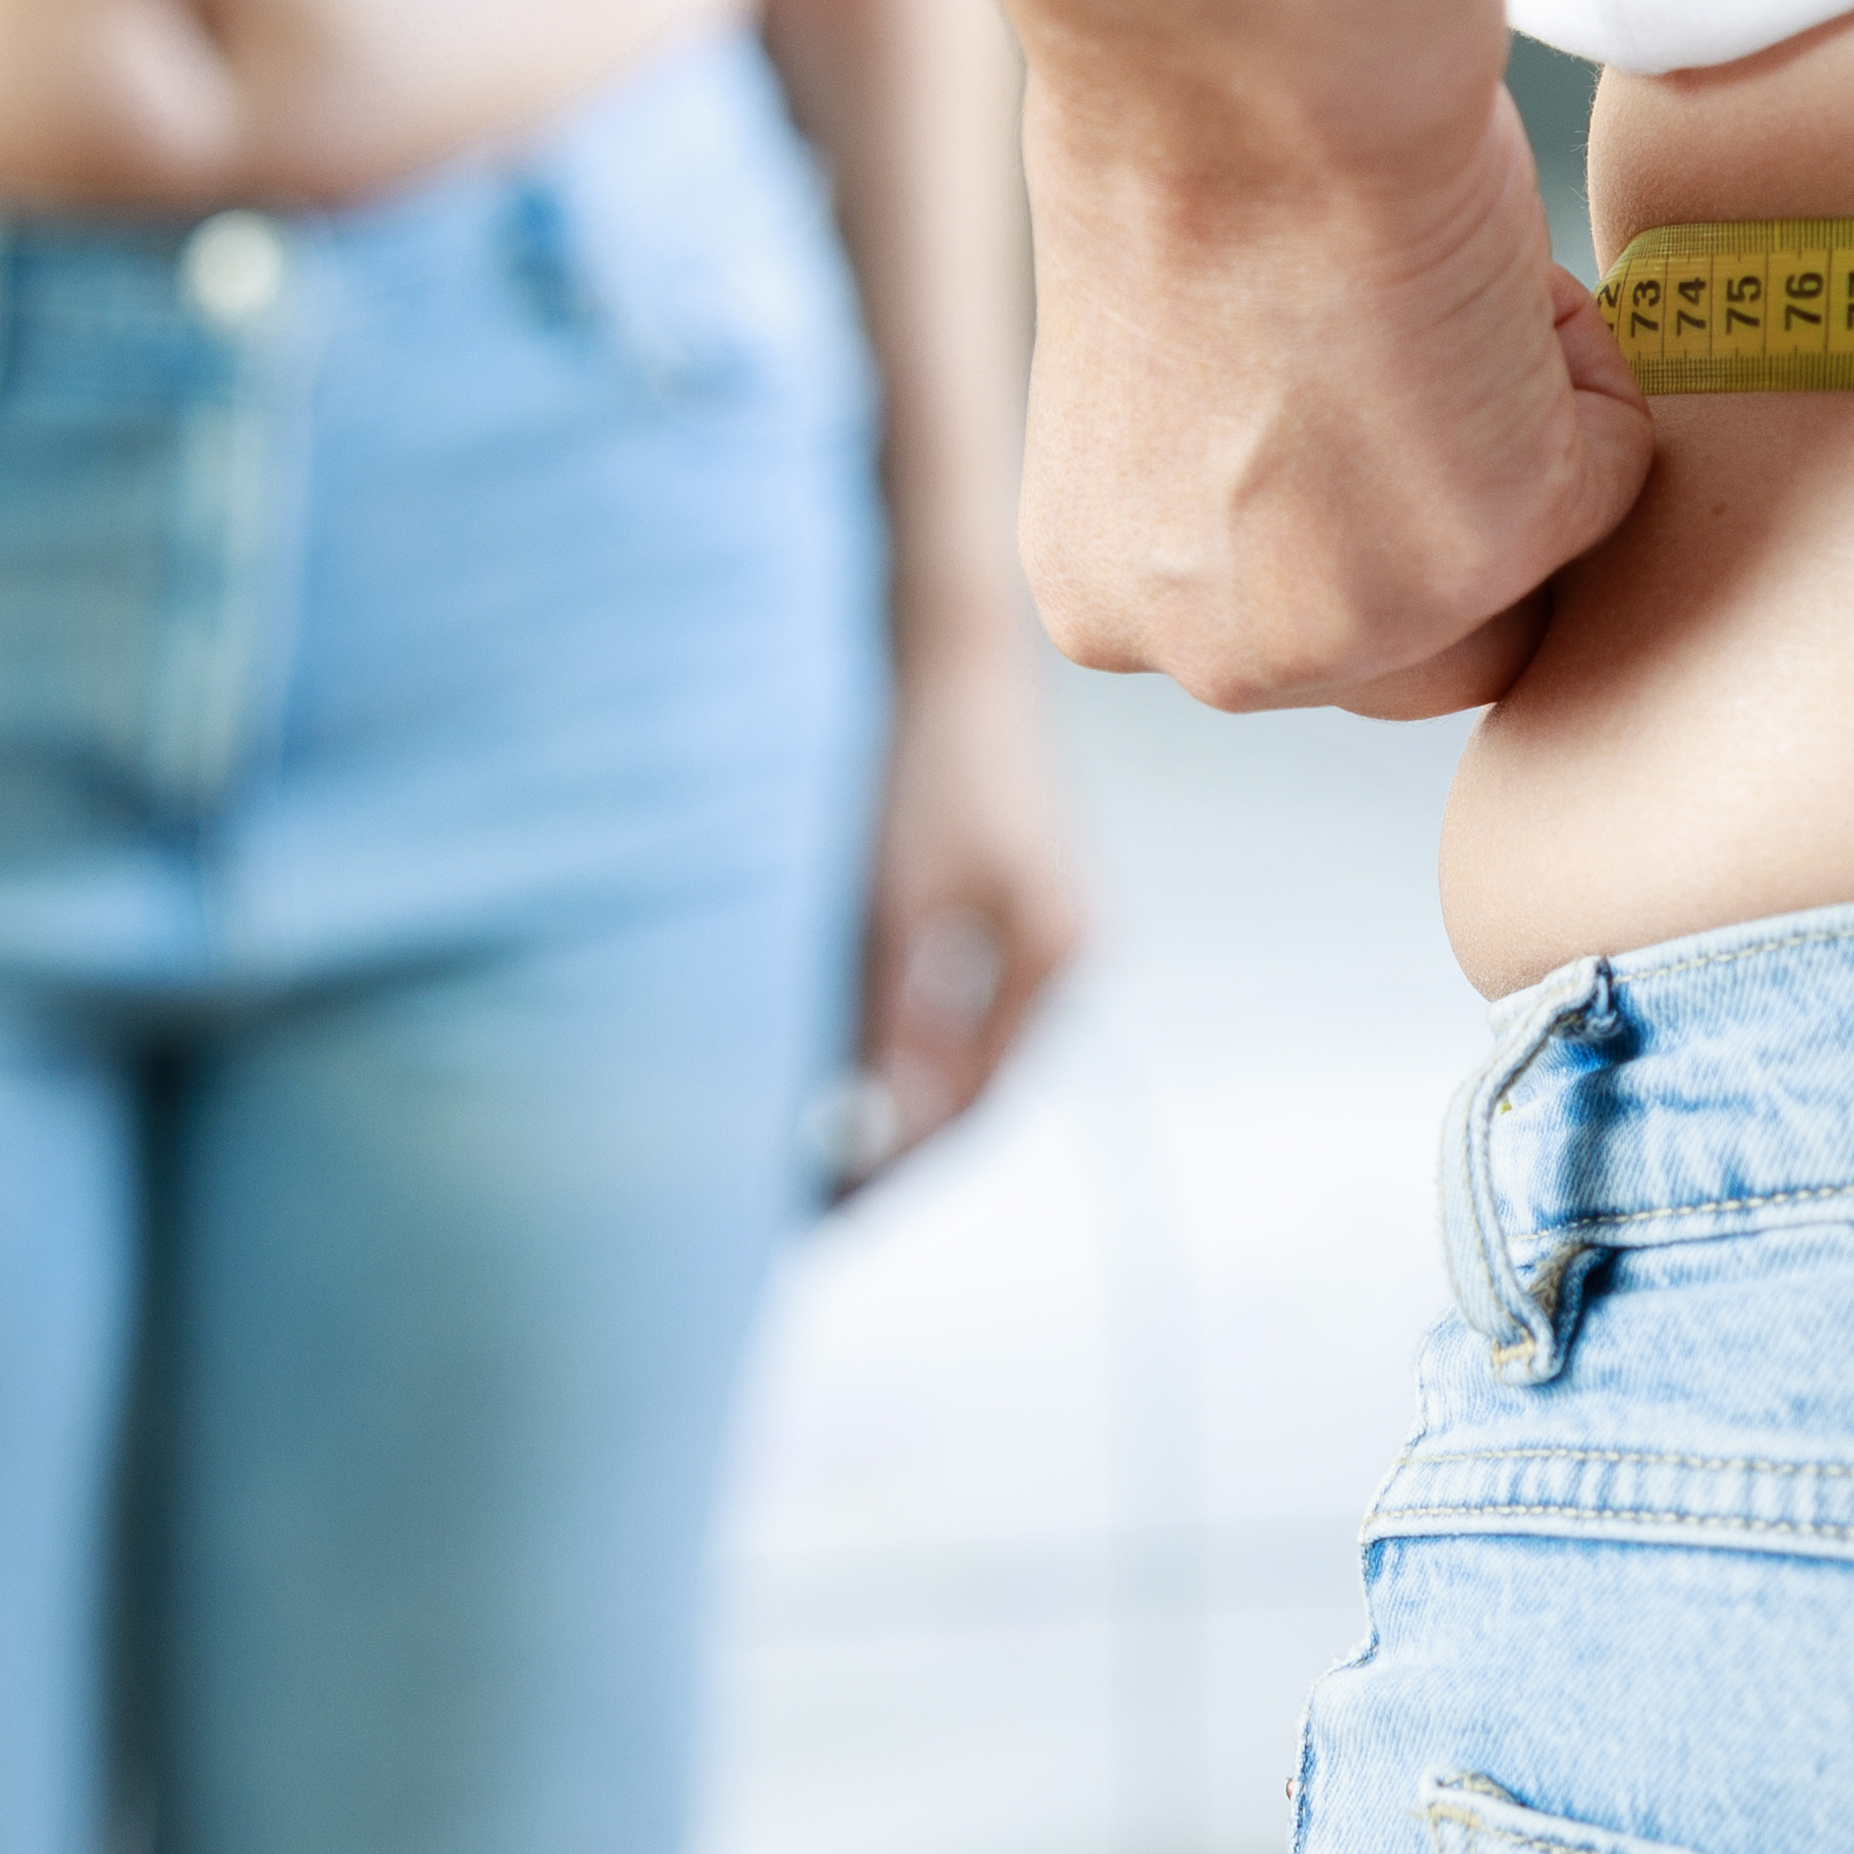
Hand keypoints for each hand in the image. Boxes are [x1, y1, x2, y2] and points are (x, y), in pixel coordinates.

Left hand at [826, 629, 1095, 1190]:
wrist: (944, 634)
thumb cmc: (924, 758)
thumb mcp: (897, 903)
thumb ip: (891, 1025)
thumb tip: (873, 1140)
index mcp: (1053, 961)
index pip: (969, 1108)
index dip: (893, 1170)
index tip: (821, 1218)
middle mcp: (1053, 950)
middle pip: (965, 1083)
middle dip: (888, 1143)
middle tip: (801, 1198)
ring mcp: (1025, 921)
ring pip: (948, 1041)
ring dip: (882, 1091)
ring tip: (800, 1136)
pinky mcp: (988, 891)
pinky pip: (937, 996)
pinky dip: (884, 1035)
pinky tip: (826, 1046)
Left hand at [1020, 80, 1653, 718]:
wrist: (1239, 72)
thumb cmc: (1180, 141)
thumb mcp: (1155, 372)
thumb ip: (1230, 471)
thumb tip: (1337, 457)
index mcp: (1105, 598)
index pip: (1290, 632)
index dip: (1367, 515)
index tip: (1389, 406)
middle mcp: (1220, 653)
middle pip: (1425, 653)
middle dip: (1464, 511)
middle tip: (1464, 361)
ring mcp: (1363, 622)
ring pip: (1528, 562)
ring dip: (1526, 421)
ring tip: (1448, 283)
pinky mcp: (1492, 555)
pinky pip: (1608, 467)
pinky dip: (1584, 357)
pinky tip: (1492, 267)